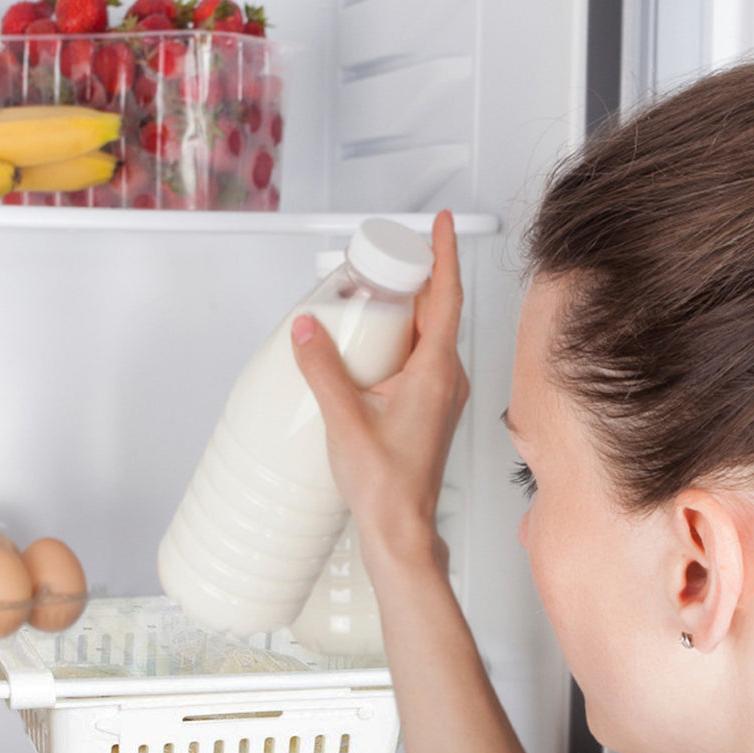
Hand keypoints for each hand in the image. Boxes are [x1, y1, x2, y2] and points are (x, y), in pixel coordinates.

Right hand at [291, 210, 468, 573]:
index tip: (443, 222)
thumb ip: (322, 371)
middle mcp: (446, 381)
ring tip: (375, 296)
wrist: (400, 529)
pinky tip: (375, 348)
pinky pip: (422, 360)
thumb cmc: (385, 487)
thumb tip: (306, 330)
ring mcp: (441, 396)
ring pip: (429, 336)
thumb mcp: (344, 421)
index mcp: (435, 374)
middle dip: (413, 278)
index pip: (446, 298)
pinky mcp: (430, 409)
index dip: (444, 255)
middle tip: (384, 257)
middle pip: (436, 311)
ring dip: (407, 311)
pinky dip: (403, 340)